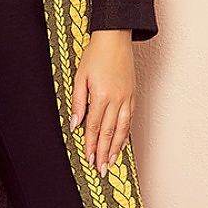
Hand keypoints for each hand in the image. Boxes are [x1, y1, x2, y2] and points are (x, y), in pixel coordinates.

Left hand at [70, 30, 134, 173]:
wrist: (115, 38)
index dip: (92, 145)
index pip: (95, 127)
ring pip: (123, 128)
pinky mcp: (133, 94)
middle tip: (101, 169)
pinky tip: (122, 143)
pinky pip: (130, 119)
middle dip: (104, 152)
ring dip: (116, 148)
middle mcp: (117, 99)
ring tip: (112, 163)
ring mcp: (127, 97)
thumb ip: (78, 102)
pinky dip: (126, 133)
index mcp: (102, 95)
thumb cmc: (95, 55)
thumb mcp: (80, 77)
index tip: (89, 159)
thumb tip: (75, 125)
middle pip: (110, 132)